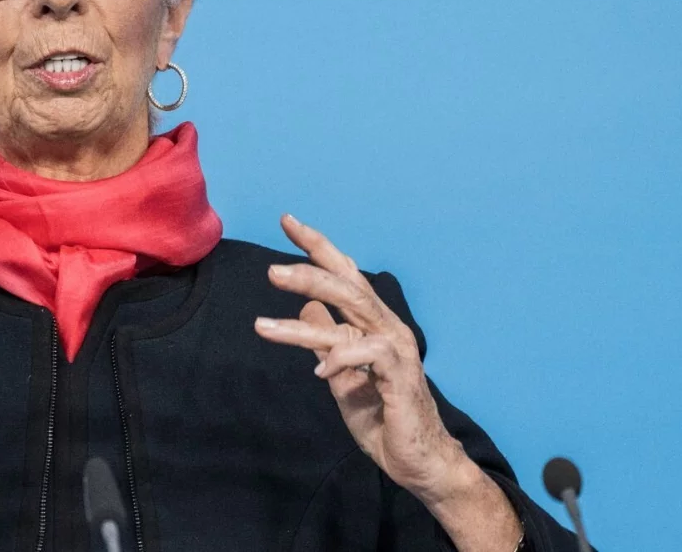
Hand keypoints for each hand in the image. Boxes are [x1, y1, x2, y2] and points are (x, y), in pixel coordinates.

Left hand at [253, 215, 468, 500]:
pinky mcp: (400, 374)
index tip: (288, 222)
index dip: (317, 246)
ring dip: (305, 320)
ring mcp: (396, 348)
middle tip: (272, 271)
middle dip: (308, 270)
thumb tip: (307, 308)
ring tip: (263, 326)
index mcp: (372, 323)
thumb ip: (327, 340)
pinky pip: (367, 353)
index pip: (343, 275)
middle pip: (347, 285)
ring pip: (352, 315)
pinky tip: (319, 373)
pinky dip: (339, 359)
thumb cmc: (382, 416)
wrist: (417, 460)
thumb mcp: (341, 374)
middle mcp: (386, 327)